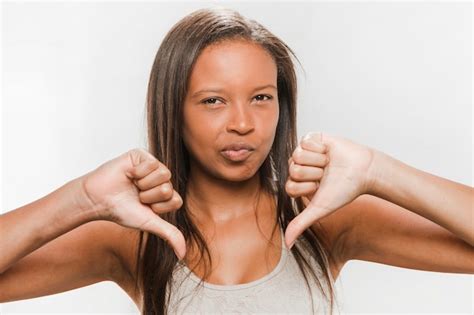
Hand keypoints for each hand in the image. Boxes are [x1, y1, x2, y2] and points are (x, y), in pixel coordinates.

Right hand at [79, 148, 184, 259]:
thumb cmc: (121, 211)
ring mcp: (152, 166)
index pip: (176, 200)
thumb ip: (169, 235)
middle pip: (168, 188)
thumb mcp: (149, 223)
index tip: (145, 207)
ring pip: (163, 174)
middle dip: (149, 196)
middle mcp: (161, 179)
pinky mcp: (142, 155)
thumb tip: (183, 255)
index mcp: (164, 193)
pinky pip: (152, 163)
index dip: (159, 207)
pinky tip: (128, 174)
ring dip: (144, 184)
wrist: (98, 199)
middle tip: (135, 195)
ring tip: (133, 185)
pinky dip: (137, 173)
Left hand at [284, 132, 374, 248]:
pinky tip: (329, 151)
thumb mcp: (319, 209)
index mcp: (297, 183)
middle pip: (294, 169)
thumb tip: (288, 245)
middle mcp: (298, 167)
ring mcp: (304, 152)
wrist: (364, 171)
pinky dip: (321, 147)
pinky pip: (305, 141)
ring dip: (318, 160)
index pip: (290, 185)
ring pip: (298, 154)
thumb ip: (301, 224)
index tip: (321, 187)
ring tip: (329, 163)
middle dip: (315, 173)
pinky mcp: (311, 138)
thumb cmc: (343, 190)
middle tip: (327, 174)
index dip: (308, 187)